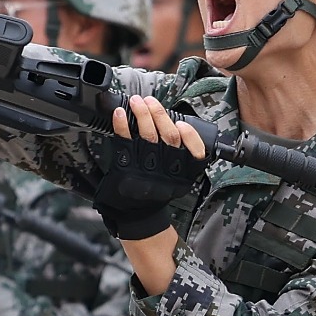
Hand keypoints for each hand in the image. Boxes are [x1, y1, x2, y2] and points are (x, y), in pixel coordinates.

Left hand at [94, 93, 206, 243]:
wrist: (137, 214)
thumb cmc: (157, 193)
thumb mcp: (178, 182)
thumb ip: (184, 160)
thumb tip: (180, 127)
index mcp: (183, 174)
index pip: (195, 153)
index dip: (190, 136)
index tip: (182, 124)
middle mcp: (167, 170)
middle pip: (169, 137)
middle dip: (160, 114)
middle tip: (150, 100)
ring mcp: (146, 169)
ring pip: (149, 136)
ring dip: (143, 114)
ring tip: (137, 101)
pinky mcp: (126, 167)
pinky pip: (124, 142)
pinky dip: (122, 126)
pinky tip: (120, 113)